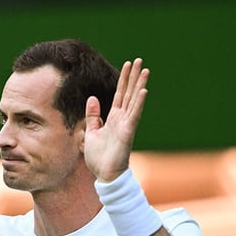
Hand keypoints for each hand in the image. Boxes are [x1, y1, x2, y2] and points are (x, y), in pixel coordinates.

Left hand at [83, 58, 148, 181]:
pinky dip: (139, 103)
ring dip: (139, 85)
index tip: (128, 65)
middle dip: (133, 77)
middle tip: (139, 60)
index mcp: (113, 118)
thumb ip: (93, 116)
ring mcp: (126, 125)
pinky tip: (143, 91)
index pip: (119, 94)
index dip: (123, 79)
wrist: (104, 175)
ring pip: (134, 101)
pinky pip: (134, 115)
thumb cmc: (99, 157)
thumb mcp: (91, 132)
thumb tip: (92, 98)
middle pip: (128, 93)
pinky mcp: (128, 132)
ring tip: (145, 70)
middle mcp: (122, 119)